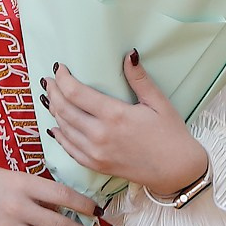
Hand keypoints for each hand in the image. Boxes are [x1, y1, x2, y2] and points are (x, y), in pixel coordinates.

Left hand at [43, 55, 208, 197]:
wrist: (177, 171)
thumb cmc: (170, 135)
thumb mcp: (158, 103)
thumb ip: (140, 79)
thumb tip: (129, 54)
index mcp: (114, 115)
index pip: (76, 92)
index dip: (63, 78)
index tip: (60, 67)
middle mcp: (100, 134)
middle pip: (64, 109)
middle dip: (53, 92)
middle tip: (48, 80)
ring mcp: (96, 153)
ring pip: (64, 128)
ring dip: (54, 111)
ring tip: (49, 97)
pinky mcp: (97, 166)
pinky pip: (69, 150)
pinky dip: (59, 136)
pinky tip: (54, 127)